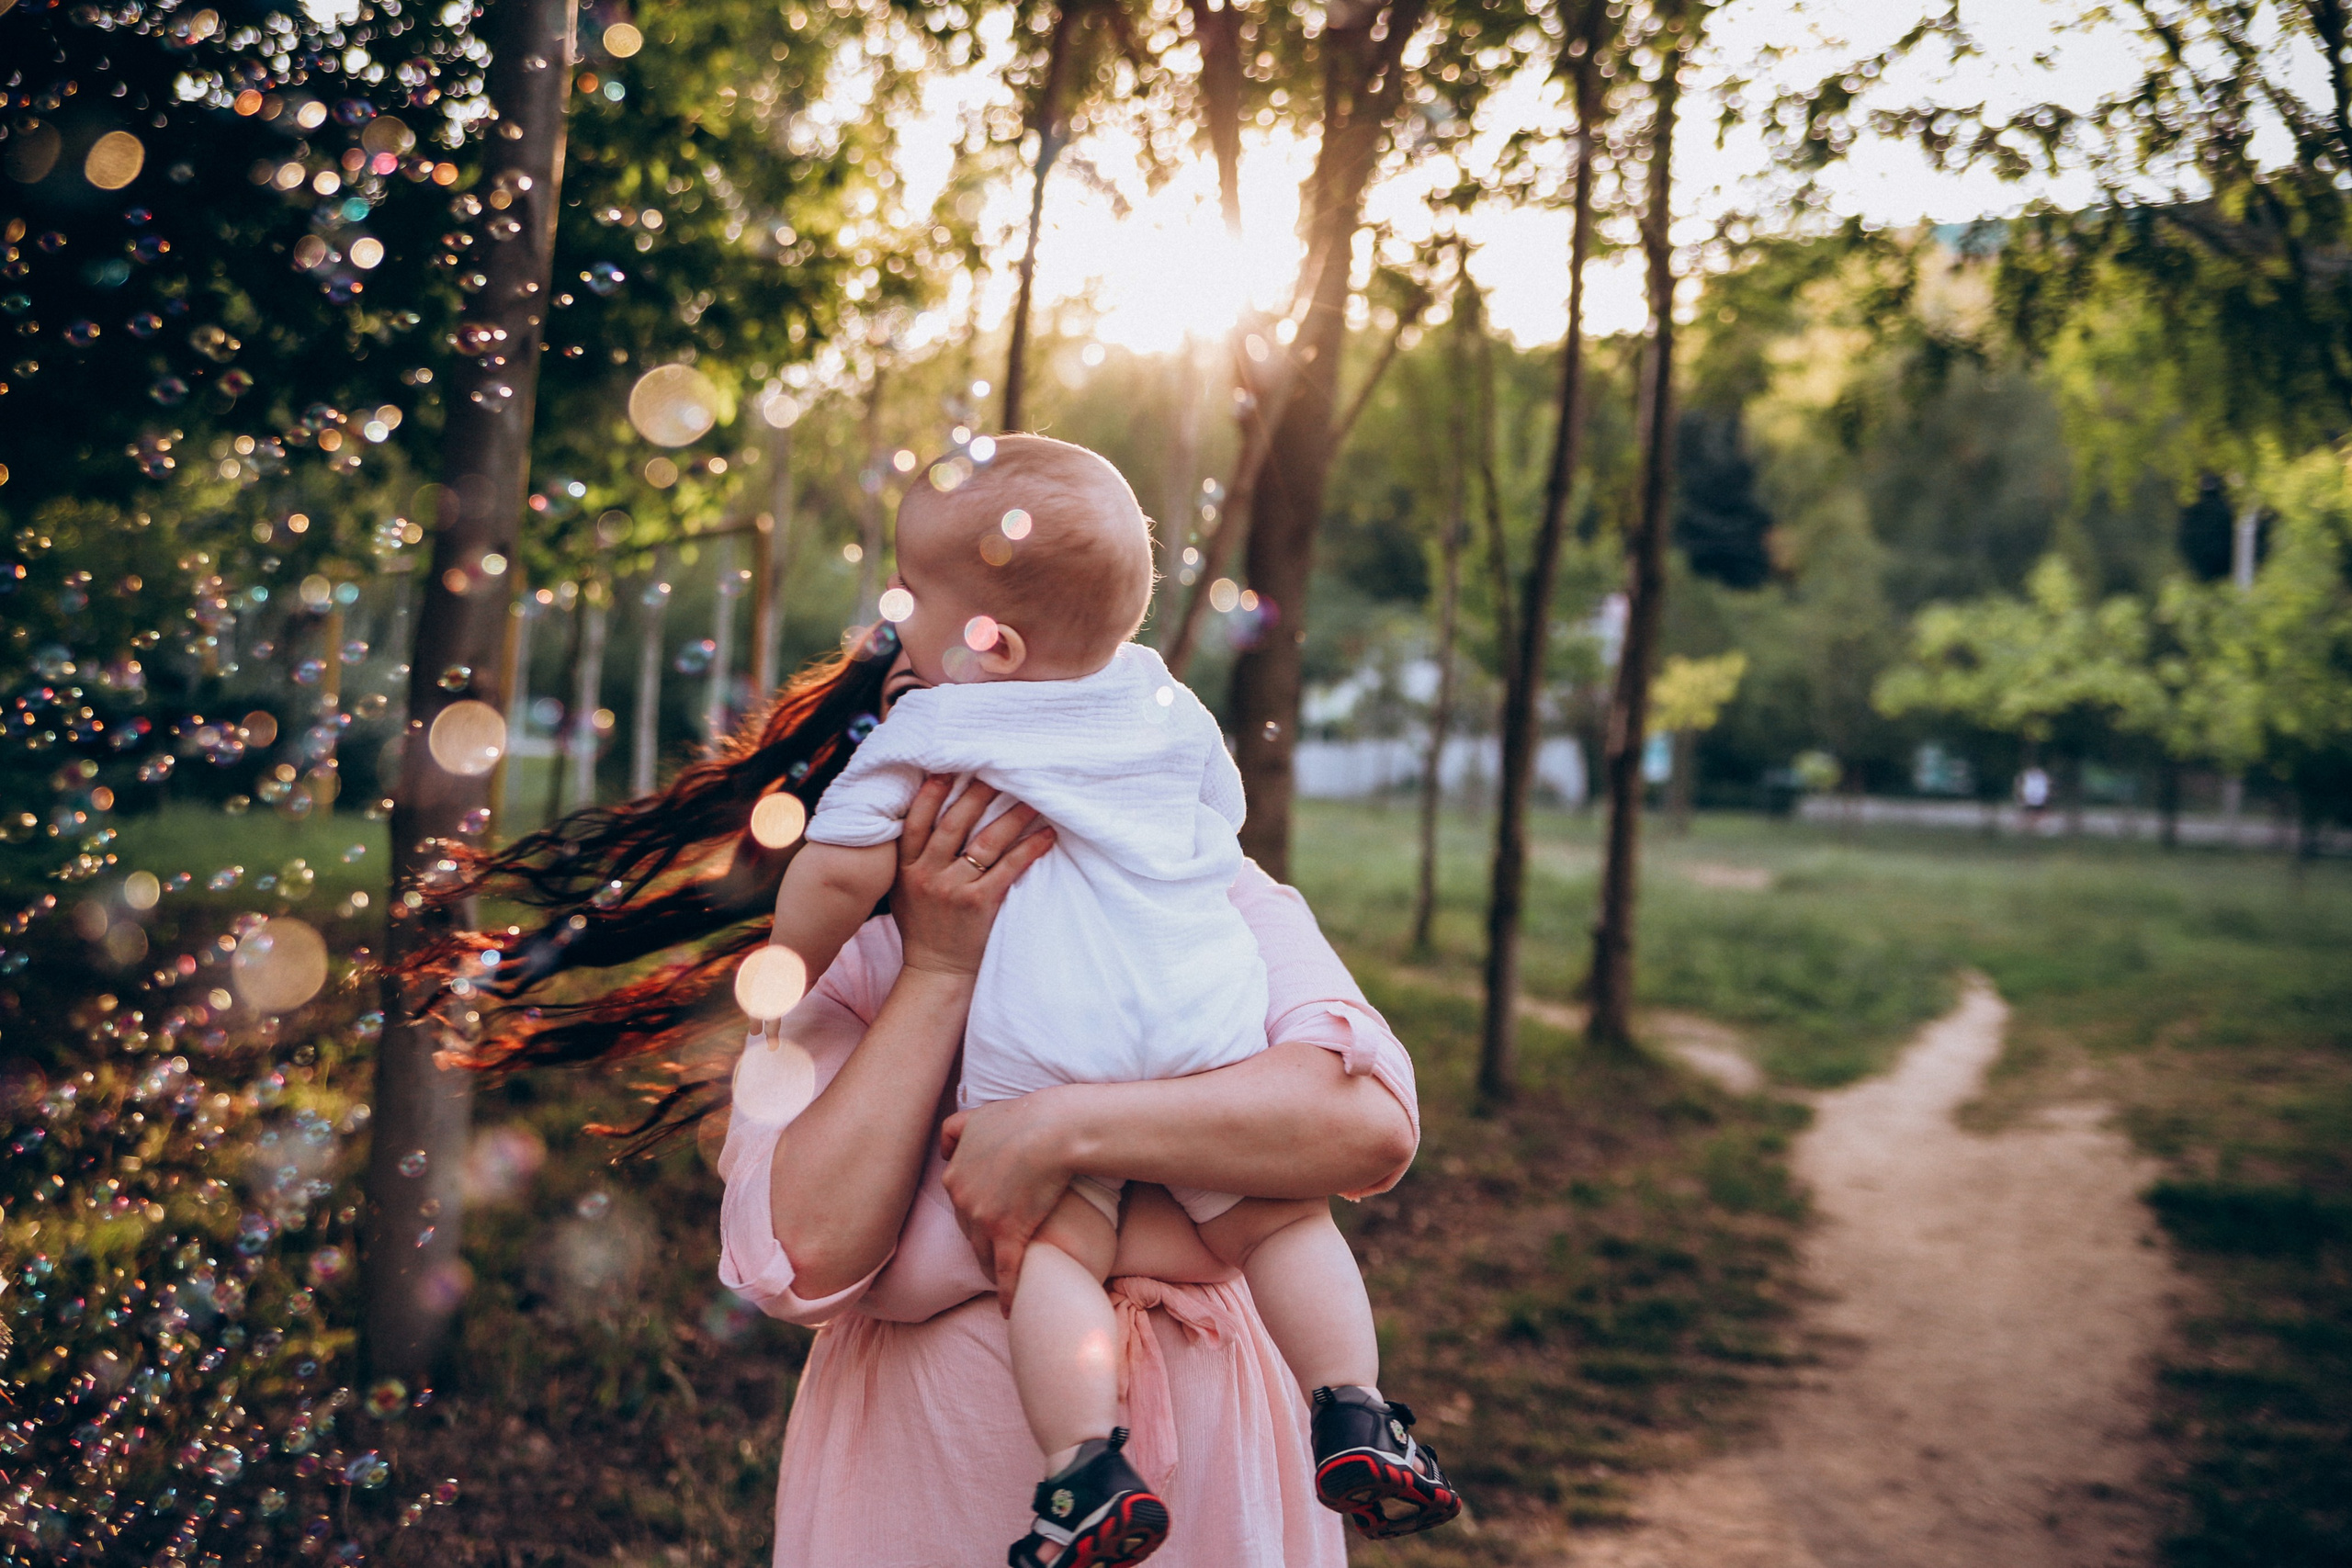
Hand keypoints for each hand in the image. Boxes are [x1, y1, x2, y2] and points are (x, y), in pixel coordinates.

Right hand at [890, 776, 1054, 980]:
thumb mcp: (904, 888)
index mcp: (907, 867)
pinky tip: (1048, 835)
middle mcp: (928, 875)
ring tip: (1034, 797)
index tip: (950, 766)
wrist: (935, 972)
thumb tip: (928, 810)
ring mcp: (953, 890)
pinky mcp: (979, 906)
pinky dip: (1030, 849)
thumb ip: (912, 854)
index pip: (917, 821)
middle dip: (978, 793)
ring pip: (986, 842)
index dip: (932, 792)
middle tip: (1000, 770)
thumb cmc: (923, 925)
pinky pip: (1009, 869)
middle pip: (954, 823)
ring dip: (1012, 816)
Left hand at [939, 1088, 1084, 1311]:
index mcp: (954, 1174)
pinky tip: (1009, 1309)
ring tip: (1002, 1280)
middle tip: (997, 1253)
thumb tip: (945, 1147)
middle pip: (968, 1231)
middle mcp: (961, 1199)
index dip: (975, 1214)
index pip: (960, 1204)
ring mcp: (983, 1219)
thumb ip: (957, 1129)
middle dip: (982, 1242)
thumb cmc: (1024, 1118)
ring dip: (992, 1269)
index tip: (988, 1222)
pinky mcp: (1008, 1234)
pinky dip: (1007, 1292)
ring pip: (983, 1254)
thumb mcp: (979, 1115)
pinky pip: (1005, 1271)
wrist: (1052, 1131)